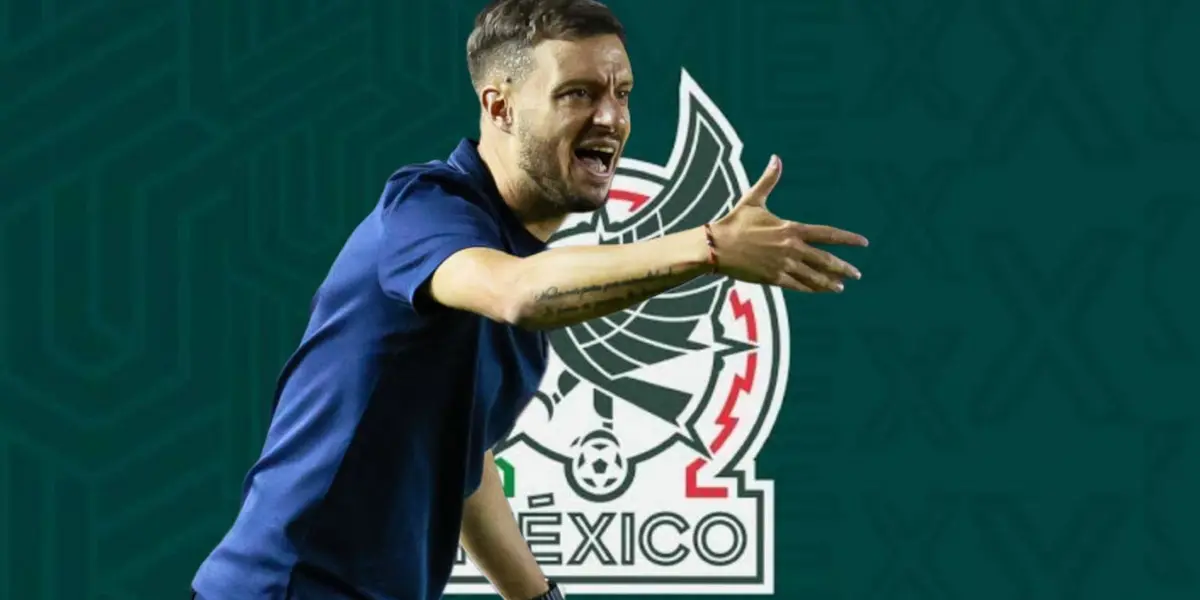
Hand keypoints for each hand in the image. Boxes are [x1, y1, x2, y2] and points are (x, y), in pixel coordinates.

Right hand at [709, 155, 867, 291]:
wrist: (716, 247)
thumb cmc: (734, 222)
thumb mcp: (753, 199)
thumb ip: (768, 180)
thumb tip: (776, 158)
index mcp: (791, 229)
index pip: (828, 234)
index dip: (848, 239)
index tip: (863, 243)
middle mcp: (791, 248)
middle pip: (825, 260)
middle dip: (844, 268)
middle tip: (857, 274)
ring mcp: (783, 265)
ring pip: (813, 276)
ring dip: (829, 282)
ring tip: (841, 287)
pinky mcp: (773, 278)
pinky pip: (797, 285)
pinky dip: (810, 288)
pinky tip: (819, 291)